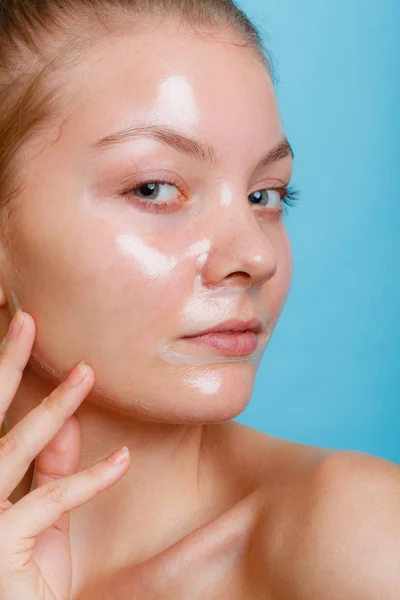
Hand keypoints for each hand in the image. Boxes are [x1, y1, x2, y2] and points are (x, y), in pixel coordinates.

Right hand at [0, 310, 130, 598]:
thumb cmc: (24, 572)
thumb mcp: (42, 517)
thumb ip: (50, 470)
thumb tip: (68, 421)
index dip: (1, 373)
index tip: (19, 330)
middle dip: (4, 365)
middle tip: (26, 319)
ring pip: (15, 447)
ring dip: (53, 407)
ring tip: (85, 373)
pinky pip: (52, 501)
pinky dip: (89, 480)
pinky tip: (120, 461)